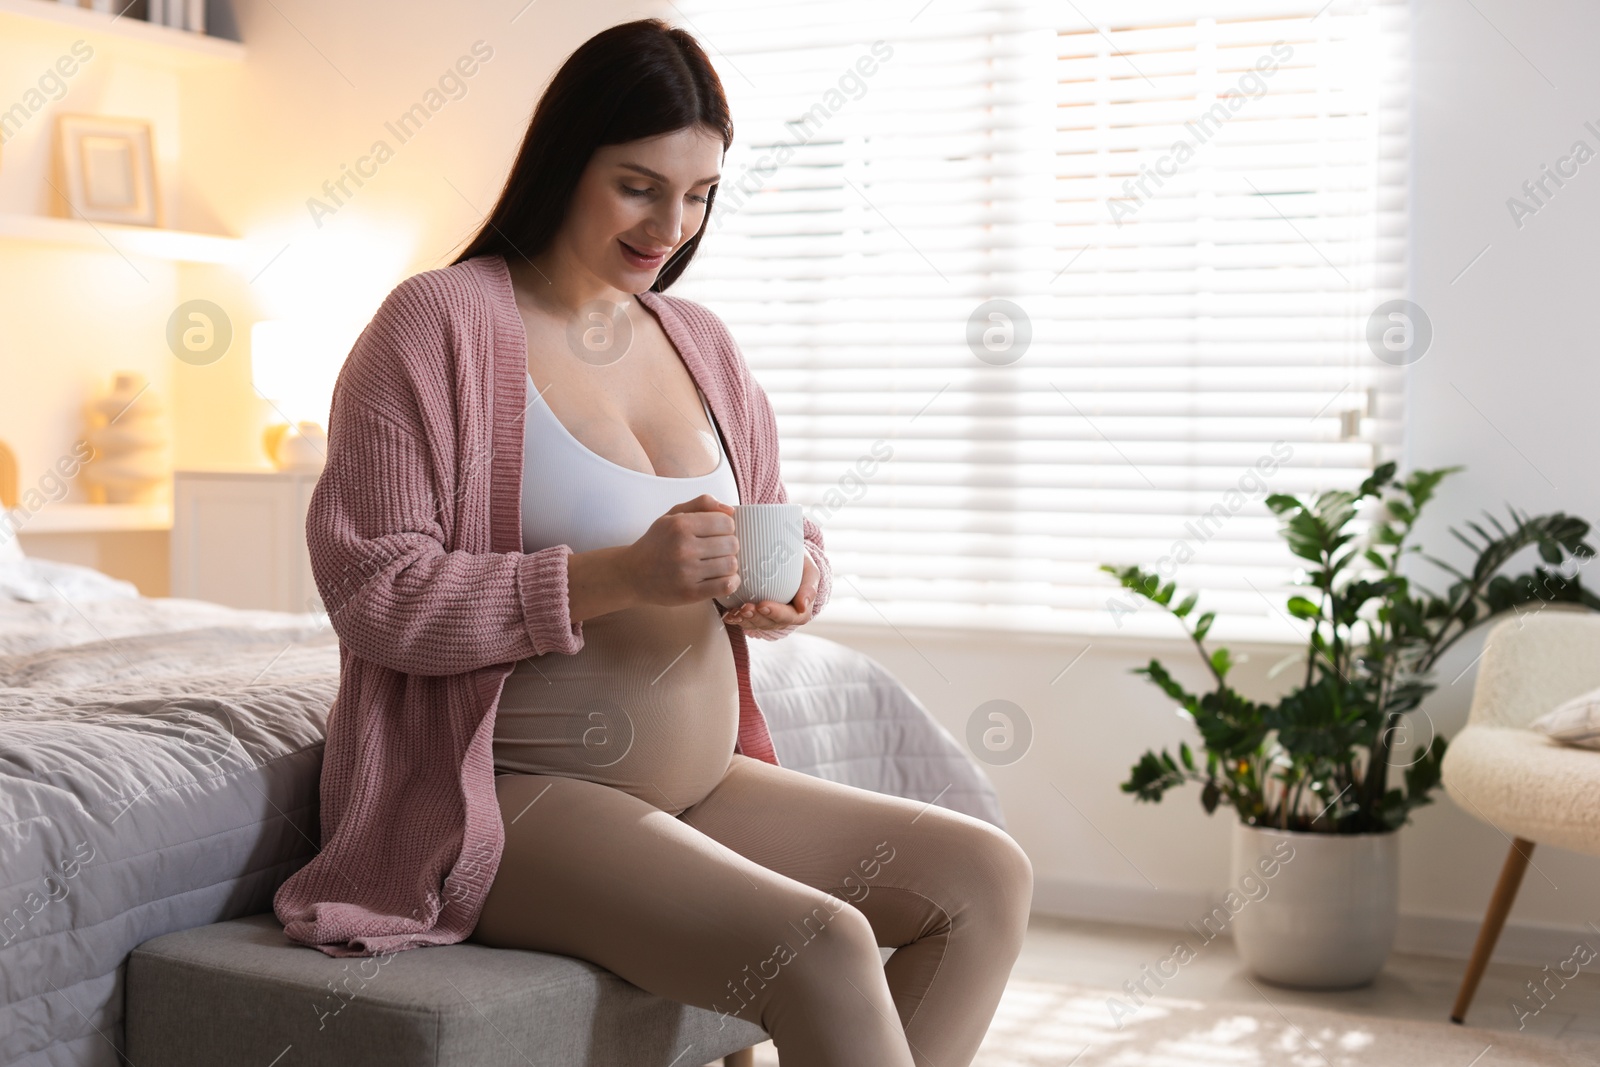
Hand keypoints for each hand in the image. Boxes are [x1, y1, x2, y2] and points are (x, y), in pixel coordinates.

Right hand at [622, 494, 740, 606]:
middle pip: (732, 544)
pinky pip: (726, 585)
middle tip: (717, 550)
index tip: (718, 533)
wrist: (633, 574)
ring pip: (731, 564)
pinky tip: (722, 578)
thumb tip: (730, 510)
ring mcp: (687, 572)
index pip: (726, 523)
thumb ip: (702, 504)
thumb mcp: (673, 515)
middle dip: (728, 546)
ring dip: (729, 564)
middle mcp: (683, 548)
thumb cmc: (657, 543)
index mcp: (680, 525)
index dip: (726, 528)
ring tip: (717, 564)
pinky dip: (731, 582)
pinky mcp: (690, 593)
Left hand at [722, 550, 818, 631]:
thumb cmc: (800, 565)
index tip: (762, 605)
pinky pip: (745, 621)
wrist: (787, 560)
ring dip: (744, 620)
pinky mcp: (755, 616)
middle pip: (770, 623)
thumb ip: (809, 586)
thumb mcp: (810, 570)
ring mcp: (768, 619)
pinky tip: (728, 615)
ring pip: (756, 625)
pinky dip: (735, 619)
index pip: (790, 616)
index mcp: (801, 611)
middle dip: (756, 617)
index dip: (776, 613)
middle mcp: (784, 618)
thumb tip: (803, 605)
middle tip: (745, 607)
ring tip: (735, 611)